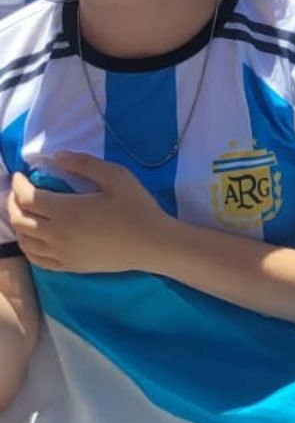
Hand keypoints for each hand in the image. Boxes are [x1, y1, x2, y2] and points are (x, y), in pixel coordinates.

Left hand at [9, 154, 171, 273]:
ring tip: (22, 212)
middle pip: (19, 219)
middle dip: (12, 202)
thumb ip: (84, 164)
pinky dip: (27, 246)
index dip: (18, 185)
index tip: (20, 175)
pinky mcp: (68, 266)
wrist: (152, 243)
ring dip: (17, 223)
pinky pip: (36, 259)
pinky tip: (31, 238)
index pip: (27, 198)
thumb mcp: (117, 176)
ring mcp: (60, 253)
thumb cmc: (137, 207)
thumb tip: (56, 156)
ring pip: (24, 240)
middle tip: (17, 191)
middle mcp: (56, 234)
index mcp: (66, 211)